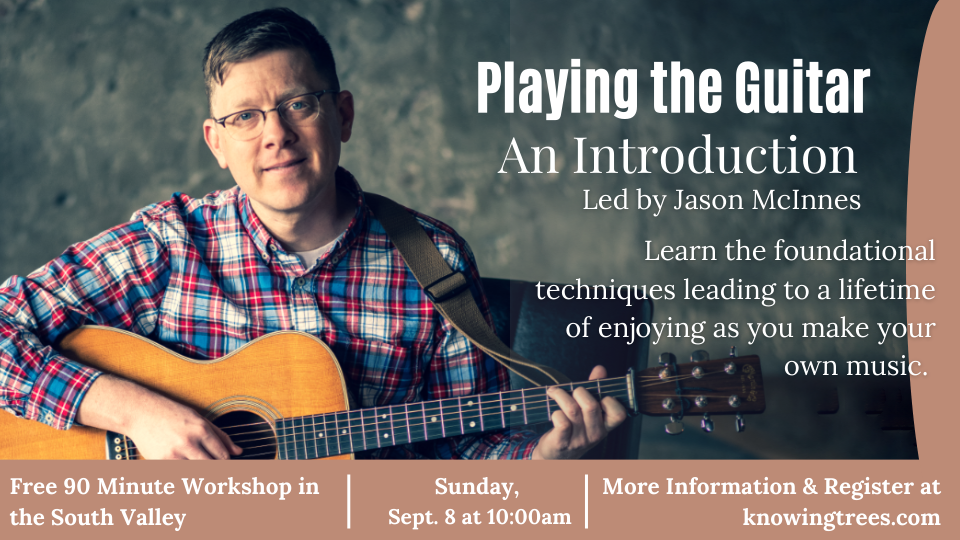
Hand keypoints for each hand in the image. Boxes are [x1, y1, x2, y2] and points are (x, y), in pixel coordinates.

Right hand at [78, 375, 241, 459]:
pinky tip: (185, 467)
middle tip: (217, 471)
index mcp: (201, 430)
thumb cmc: (172, 414)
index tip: (226, 465)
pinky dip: (184, 473)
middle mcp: (189, 442)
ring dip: (201, 473)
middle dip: (217, 471)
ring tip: (199, 466)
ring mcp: (174, 454)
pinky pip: (179, 474)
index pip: (222, 455)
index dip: (226, 463)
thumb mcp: (200, 419)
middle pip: (211, 467)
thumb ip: (221, 436)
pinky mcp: (161, 462)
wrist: (141, 413)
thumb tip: (238, 452)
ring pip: (196, 473)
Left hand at [531, 365, 627, 459]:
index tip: (598, 394)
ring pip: (572, 410)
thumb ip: (595, 389)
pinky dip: (555, 412)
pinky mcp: (562, 442)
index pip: (619, 413)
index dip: (610, 400)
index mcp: (605, 426)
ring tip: (554, 392)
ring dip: (561, 396)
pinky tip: (553, 411)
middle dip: (579, 391)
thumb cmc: (574, 429)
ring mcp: (579, 440)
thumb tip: (600, 369)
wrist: (556, 456)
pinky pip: (561, 422)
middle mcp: (595, 434)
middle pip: (591, 406)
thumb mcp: (587, 412)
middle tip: (572, 390)